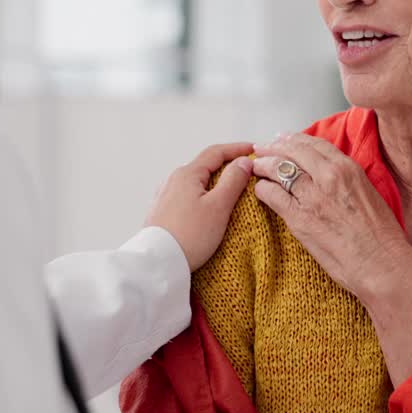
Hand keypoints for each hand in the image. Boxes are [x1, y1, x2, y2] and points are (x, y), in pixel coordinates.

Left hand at [145, 142, 253, 270]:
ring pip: (196, 182)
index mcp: (187, 174)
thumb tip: (243, 162)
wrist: (158, 263)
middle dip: (227, 166)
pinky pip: (187, 196)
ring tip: (231, 191)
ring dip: (215, 182)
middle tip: (246, 171)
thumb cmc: (189, 236)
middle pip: (205, 166)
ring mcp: (165, 196)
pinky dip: (203, 196)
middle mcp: (173, 180)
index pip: (216, 152)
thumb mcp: (218, 206)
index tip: (253, 150)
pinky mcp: (162, 212)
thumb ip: (233, 180)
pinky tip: (208, 208)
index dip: (237, 149)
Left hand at [252, 133, 411, 299]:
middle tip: (262, 149)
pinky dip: (262, 190)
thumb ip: (348, 180)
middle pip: (292, 151)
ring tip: (256, 168)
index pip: (314, 144)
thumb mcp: (368, 193)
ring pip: (278, 169)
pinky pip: (271, 194)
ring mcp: (312, 196)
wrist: (381, 263)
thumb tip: (331, 176)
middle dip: (273, 147)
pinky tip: (261, 191)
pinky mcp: (299, 217)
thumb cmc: (381, 236)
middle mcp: (329, 177)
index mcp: (348, 169)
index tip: (283, 139)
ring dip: (263, 166)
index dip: (294, 139)